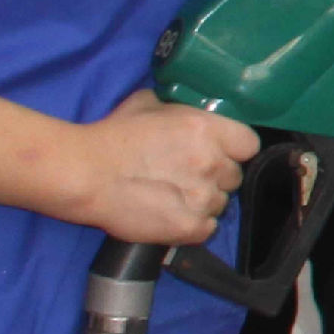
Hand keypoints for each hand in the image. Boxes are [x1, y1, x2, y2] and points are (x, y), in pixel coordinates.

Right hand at [73, 95, 253, 248]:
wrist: (84, 174)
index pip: (249, 144)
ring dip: (203, 202)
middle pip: (235, 176)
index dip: (235, 150)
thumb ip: (178, 109)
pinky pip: (208, 229)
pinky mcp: (189, 227)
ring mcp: (202, 197)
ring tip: (173, 197)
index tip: (220, 153)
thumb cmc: (112, 137)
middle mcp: (211, 162)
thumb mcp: (148, 105)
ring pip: (221, 204)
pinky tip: (173, 215)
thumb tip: (190, 112)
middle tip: (187, 176)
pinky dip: (194, 225)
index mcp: (206, 129)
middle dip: (216, 177)